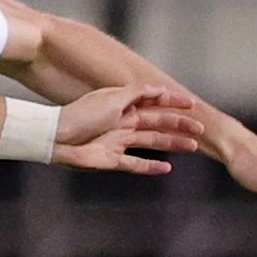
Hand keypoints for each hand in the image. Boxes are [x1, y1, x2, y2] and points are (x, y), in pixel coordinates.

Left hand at [54, 85, 201, 175]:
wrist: (56, 137)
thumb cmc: (82, 115)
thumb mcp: (112, 98)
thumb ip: (136, 93)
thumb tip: (158, 88)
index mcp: (124, 105)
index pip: (154, 102)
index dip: (173, 103)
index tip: (192, 104)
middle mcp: (124, 122)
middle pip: (158, 123)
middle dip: (179, 125)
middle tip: (200, 130)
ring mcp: (119, 142)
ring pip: (152, 142)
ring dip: (172, 144)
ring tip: (192, 147)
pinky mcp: (112, 160)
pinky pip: (136, 164)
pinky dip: (151, 167)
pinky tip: (167, 168)